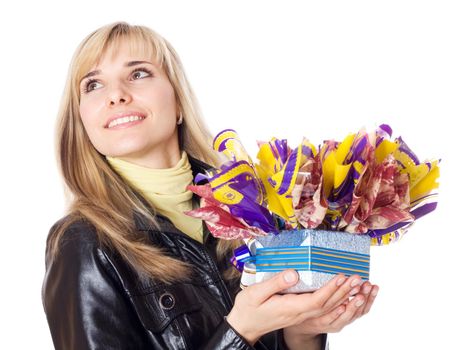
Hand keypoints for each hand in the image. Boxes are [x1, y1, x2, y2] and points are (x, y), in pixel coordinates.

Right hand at [225, 269, 364, 345]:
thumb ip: (275, 283)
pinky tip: (340, 296)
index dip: (331, 289)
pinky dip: (333, 301)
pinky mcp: (298, 313)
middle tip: (357, 278)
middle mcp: (298, 313)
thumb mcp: (256, 293)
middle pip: (326, 305)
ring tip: (354, 285)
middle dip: (343, 291)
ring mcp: (299, 315)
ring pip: (325, 308)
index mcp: (290, 308)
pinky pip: (320, 309)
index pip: (317, 300)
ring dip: (341, 296)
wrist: (244, 325)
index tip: (341, 277)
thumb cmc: (248, 308)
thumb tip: (293, 273)